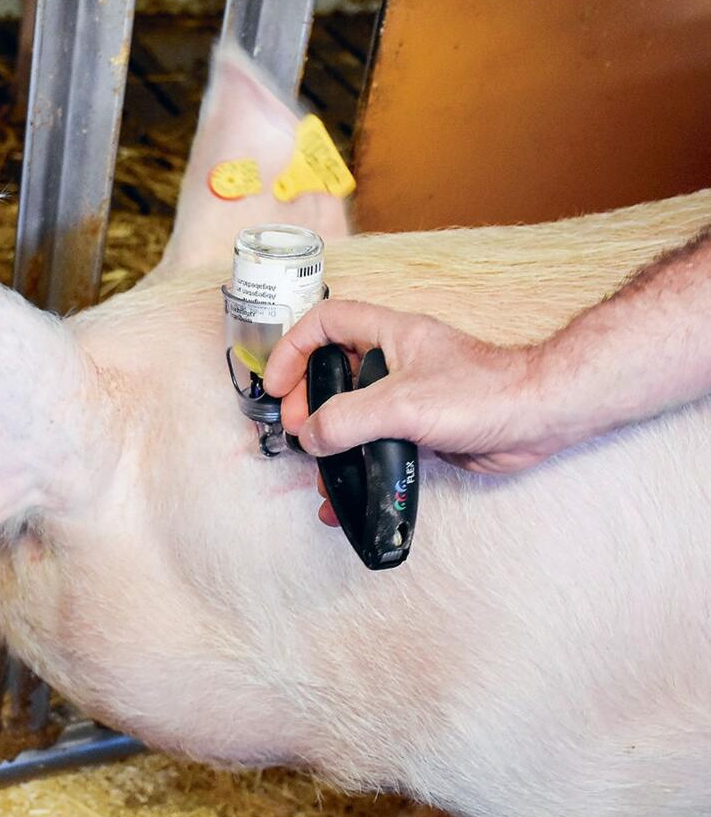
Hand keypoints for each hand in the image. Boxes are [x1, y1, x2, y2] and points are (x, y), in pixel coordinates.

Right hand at [263, 300, 567, 475]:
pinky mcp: (421, 428)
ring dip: (328, 437)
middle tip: (299, 430)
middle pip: (331, 370)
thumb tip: (311, 437)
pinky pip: (375, 442)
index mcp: (389, 335)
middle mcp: (395, 360)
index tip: (277, 385)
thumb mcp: (403, 403)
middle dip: (306, 400)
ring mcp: (407, 395)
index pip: (325, 323)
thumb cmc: (485, 393)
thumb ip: (349, 419)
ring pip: (352, 410)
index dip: (293, 349)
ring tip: (318, 466)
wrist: (539, 418)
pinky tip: (347, 493)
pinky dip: (356, 464)